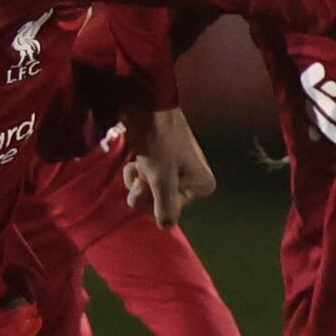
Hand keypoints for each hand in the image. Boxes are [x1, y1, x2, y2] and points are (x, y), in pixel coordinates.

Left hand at [130, 107, 214, 226]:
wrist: (148, 107)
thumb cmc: (160, 143)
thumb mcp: (162, 180)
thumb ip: (166, 208)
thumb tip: (167, 228)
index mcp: (202, 184)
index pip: (173, 210)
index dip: (156, 202)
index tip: (150, 186)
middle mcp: (193, 179)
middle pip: (162, 201)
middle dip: (145, 192)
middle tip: (139, 177)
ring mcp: (177, 169)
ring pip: (152, 190)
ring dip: (137, 182)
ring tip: (135, 167)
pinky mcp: (162, 160)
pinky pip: (148, 178)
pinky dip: (137, 173)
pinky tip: (133, 163)